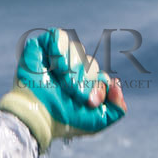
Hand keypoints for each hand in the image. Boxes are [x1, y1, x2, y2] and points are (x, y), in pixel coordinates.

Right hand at [0, 28, 126, 152]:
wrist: (39, 116)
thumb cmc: (65, 120)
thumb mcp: (98, 121)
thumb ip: (118, 109)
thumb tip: (116, 83)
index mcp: (85, 84)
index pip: (102, 76)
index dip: (99, 86)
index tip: (91, 101)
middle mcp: (72, 70)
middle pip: (91, 62)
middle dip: (84, 80)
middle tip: (74, 94)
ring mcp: (56, 58)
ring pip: (78, 49)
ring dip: (72, 69)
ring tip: (62, 83)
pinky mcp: (41, 47)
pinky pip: (59, 36)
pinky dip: (60, 50)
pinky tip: (56, 66)